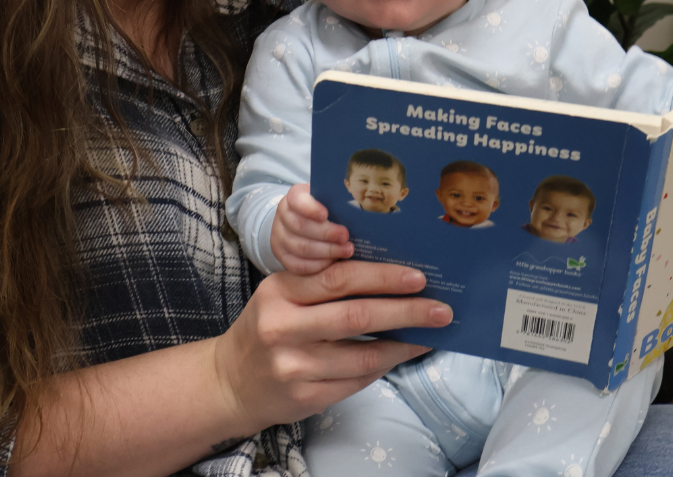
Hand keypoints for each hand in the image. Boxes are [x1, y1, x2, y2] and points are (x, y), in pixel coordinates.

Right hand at [213, 260, 451, 432]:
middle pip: (356, 315)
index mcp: (279, 291)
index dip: (381, 276)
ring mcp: (293, 366)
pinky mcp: (304, 397)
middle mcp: (283, 327)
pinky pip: (356, 380)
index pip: (338, 278)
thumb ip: (321, 283)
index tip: (417, 276)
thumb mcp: (282, 294)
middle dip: (405, 311)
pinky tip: (400, 355)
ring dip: (403, 344)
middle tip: (440, 309)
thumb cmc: (267, 326)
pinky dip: (384, 366)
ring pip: (362, 354)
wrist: (232, 380)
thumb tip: (385, 276)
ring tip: (429, 334)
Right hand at [271, 183, 353, 273]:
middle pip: (300, 226)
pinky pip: (298, 265)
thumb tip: (359, 208)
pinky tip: (333, 262)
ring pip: (300, 248)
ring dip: (326, 251)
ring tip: (346, 251)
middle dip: (325, 233)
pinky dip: (318, 265)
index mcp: (293, 197)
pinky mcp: (282, 256)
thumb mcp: (326, 199)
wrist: (303, 222)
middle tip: (345, 236)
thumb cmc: (322, 209)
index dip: (310, 208)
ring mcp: (279, 237)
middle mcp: (283, 216)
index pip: (297, 200)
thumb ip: (336, 202)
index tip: (326, 214)